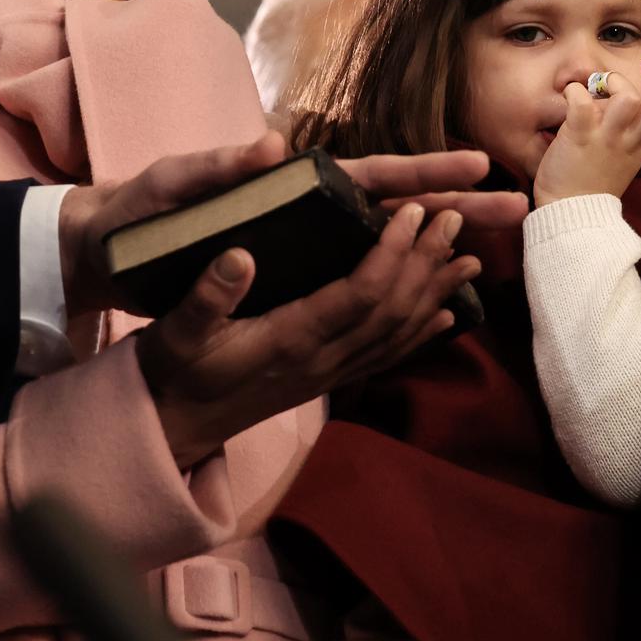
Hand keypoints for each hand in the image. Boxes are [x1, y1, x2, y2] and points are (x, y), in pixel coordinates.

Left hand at [57, 138, 526, 320]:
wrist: (102, 243)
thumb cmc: (137, 209)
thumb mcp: (172, 184)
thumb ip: (217, 167)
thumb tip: (267, 146)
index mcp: (289, 182)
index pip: (369, 174)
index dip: (423, 170)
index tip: (476, 166)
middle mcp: (305, 208)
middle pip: (395, 203)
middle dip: (454, 206)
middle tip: (517, 209)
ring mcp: (302, 242)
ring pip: (385, 241)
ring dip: (437, 244)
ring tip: (493, 253)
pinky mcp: (288, 271)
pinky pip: (355, 276)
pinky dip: (394, 281)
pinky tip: (426, 298)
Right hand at [137, 202, 480, 469]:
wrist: (173, 428)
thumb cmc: (171, 371)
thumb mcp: (174, 332)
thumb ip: (205, 297)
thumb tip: (239, 256)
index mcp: (289, 339)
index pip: (359, 294)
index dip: (392, 253)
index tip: (414, 212)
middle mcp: (321, 360)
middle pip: (392, 310)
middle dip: (427, 261)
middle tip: (456, 215)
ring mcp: (330, 374)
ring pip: (399, 333)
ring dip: (436, 292)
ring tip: (469, 255)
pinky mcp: (328, 380)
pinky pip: (388, 355)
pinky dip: (423, 331)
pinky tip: (448, 314)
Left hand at [532, 67, 640, 205]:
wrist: (569, 214)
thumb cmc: (590, 189)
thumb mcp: (623, 165)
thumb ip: (632, 143)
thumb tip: (633, 118)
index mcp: (639, 148)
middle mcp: (628, 141)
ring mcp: (606, 138)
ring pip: (630, 99)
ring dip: (615, 82)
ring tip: (600, 85)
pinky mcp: (580, 135)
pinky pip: (583, 102)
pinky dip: (575, 91)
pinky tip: (569, 94)